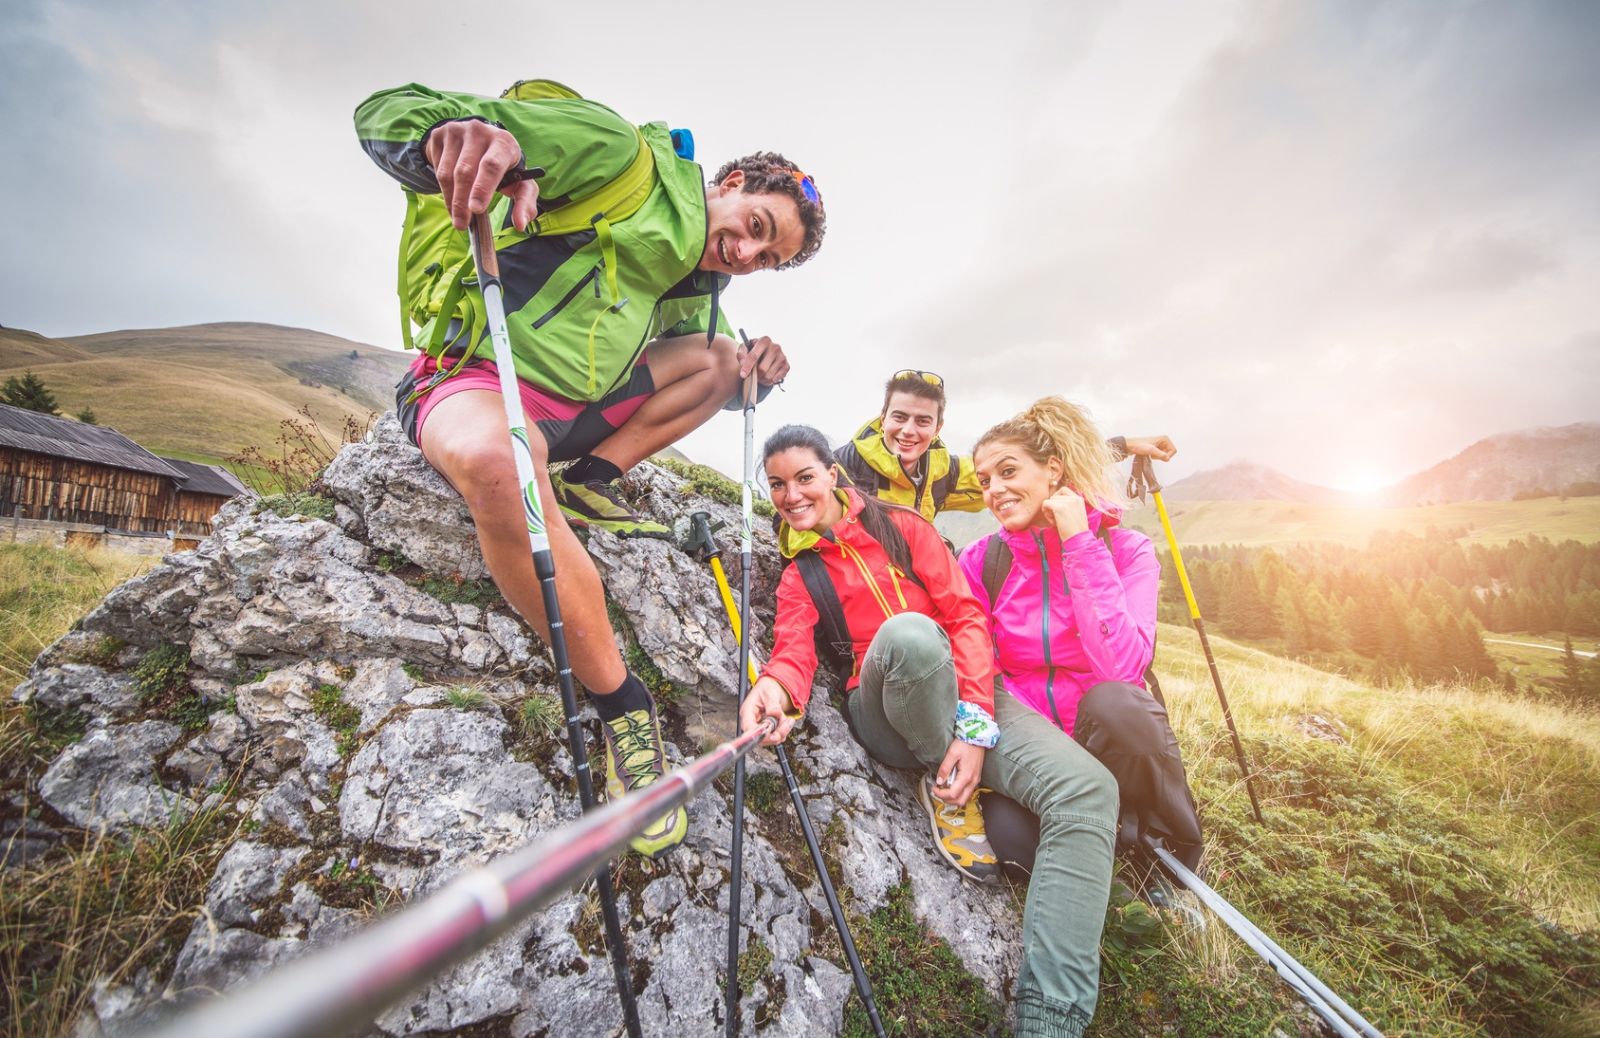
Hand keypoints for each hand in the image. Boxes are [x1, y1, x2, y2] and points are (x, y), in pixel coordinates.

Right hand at [423, 119, 539, 231]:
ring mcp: (456, 131)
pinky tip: (452, 196)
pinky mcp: (439, 135)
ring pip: (447, 173)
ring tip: (457, 217)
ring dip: (451, 200)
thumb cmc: (504, 166)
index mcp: (503, 142)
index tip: (476, 209)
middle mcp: (479, 131)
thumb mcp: (519, 181)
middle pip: (466, 172)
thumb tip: (521, 225)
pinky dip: (443, 188)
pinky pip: (437, 168)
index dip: (483, 188)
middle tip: (462, 224)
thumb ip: (525, 203)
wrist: (479, 140)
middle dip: (462, 203)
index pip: (492, 166)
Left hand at [736, 335, 789, 384]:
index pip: (754, 356)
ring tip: (760, 375)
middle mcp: (776, 346)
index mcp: (764, 340)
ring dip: (762, 378)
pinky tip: (768, 376)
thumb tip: (743, 363)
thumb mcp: (744, 349)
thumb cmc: (753, 351)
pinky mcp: (787, 365)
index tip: (742, 375)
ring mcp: (783, 356)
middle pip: (762, 368)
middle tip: (753, 374)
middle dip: (756, 374)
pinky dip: (770, 380)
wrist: (765, 354)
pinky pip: (776, 378)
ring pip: (769, 375)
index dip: (747, 366)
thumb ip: (741, 354)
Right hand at [740, 677, 798, 745]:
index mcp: (747, 711)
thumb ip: (772, 705)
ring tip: (787, 720)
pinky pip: (776, 736)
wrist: (775, 686)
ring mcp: (760, 726)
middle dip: (775, 733)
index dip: (760, 733)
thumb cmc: (768, 687)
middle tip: (785, 723)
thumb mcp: (770, 692)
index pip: (748, 728)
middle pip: (760, 737)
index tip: (772, 730)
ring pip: (770, 739)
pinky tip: (786, 721)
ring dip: (782, 731)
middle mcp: (752, 721)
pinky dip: (784, 731)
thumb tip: (774, 714)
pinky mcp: (768, 729)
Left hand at [933, 740, 984, 806]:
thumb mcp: (952, 754)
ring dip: (953, 797)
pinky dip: (958, 792)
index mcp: (967, 777)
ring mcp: (976, 780)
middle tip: (938, 792)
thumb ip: (945, 769)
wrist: (977, 737)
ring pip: (964, 798)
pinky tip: (951, 784)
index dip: (941, 794)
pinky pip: (967, 791)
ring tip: (943, 788)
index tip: (934, 788)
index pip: (953, 794)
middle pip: (960, 801)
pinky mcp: (975, 778)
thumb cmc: (966, 744)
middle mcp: (973, 781)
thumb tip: (939, 781)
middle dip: (947, 800)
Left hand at [1041, 486, 1089, 537]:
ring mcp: (1067, 502)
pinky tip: (1053, 522)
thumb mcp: (1075, 514)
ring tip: (1057, 521)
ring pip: (1050, 500)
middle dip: (1053, 506)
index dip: (1057, 498)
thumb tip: (1052, 499)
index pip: (1063, 490)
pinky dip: (1046, 513)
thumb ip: (1067, 505)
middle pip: (1054, 495)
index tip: (1058, 510)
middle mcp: (1074, 498)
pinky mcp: (1060, 508)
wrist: (1078, 540)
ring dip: (1050, 511)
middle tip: (1058, 519)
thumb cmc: (1074, 531)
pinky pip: (1045, 504)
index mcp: (1079, 499)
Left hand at [1123, 435, 1175, 461]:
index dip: (1167, 455)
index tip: (1158, 455)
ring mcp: (1160, 444)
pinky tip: (1149, 455)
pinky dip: (1156, 457)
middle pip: (1170, 453)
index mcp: (1165, 438)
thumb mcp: (1151, 450)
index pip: (1174, 450)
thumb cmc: (1139, 446)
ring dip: (1158, 457)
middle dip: (1162, 456)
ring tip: (1150, 454)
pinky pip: (1160, 455)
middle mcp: (1163, 440)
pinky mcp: (1156, 448)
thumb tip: (1168, 459)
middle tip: (1153, 455)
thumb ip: (1160, 454)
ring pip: (1165, 455)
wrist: (1129, 446)